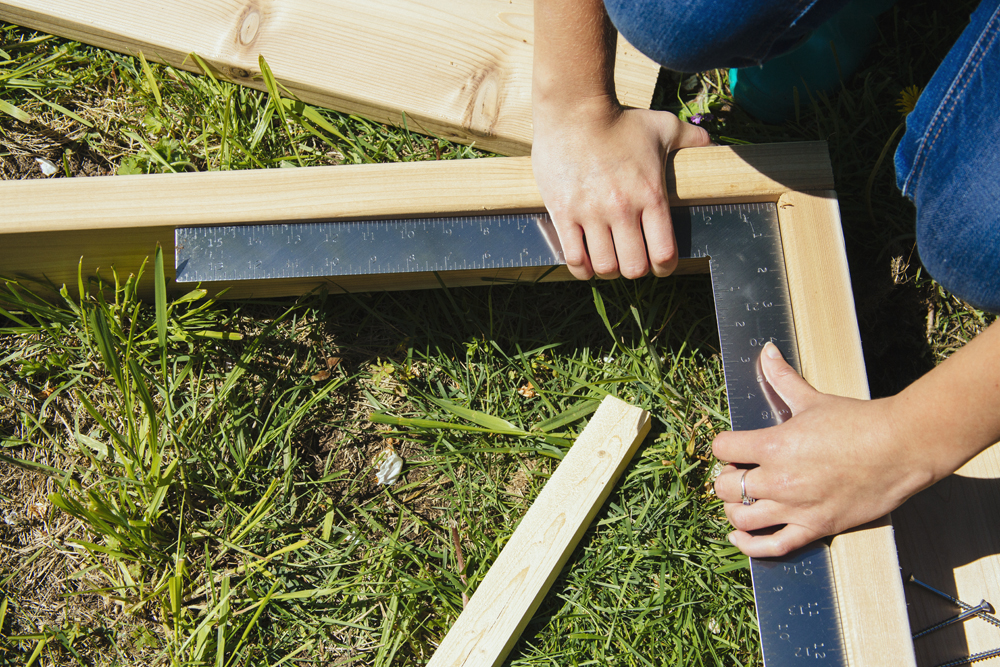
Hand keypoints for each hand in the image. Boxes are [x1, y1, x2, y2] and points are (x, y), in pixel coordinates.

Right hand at [531, 97, 709, 279]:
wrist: (574, 110)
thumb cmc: (620, 120)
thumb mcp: (662, 126)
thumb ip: (691, 138)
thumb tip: (710, 143)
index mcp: (651, 195)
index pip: (664, 254)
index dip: (664, 267)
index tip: (658, 263)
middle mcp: (623, 209)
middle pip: (634, 268)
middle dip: (634, 269)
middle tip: (630, 259)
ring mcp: (591, 213)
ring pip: (604, 267)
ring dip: (608, 269)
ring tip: (607, 258)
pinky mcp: (563, 213)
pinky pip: (574, 259)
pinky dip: (581, 268)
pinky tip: (585, 260)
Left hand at [711, 342, 938, 556]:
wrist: (900, 448)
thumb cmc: (858, 422)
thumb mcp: (812, 399)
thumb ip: (782, 378)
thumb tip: (767, 351)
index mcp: (773, 444)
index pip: (722, 448)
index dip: (723, 446)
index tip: (731, 447)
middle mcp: (778, 479)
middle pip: (725, 487)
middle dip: (725, 480)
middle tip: (738, 474)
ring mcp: (795, 507)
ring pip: (741, 518)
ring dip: (734, 510)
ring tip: (740, 502)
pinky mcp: (815, 527)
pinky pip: (772, 546)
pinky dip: (749, 545)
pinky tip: (738, 537)